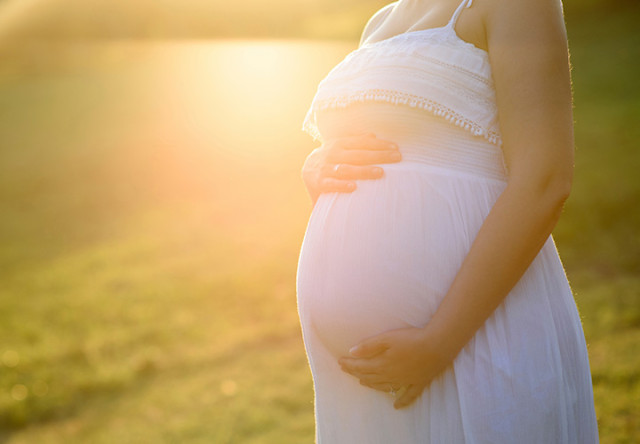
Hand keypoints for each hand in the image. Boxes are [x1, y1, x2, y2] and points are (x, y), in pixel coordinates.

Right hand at [301, 133, 401, 203]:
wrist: (307, 171)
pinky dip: (342, 185)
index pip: (362, 143)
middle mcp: (331, 153)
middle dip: (378, 156)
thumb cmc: (332, 159)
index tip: (396, 148)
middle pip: (358, 155)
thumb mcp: (341, 147)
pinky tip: (354, 187)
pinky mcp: (318, 183)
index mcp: (339, 143)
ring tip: (380, 172)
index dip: (379, 144)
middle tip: (396, 158)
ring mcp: (324, 168)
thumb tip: (373, 135)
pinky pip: (331, 184)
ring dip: (364, 171)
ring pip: (346, 169)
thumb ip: (356, 142)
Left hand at [338, 326, 454, 408]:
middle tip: (346, 369)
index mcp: (382, 365)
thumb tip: (351, 352)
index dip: (348, 364)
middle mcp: (391, 376)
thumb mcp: (387, 338)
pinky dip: (401, 402)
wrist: (437, 346)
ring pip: (383, 386)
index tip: (339, 361)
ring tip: (362, 382)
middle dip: (355, 373)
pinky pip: (407, 396)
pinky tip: (396, 406)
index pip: (360, 367)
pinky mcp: (418, 383)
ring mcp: (404, 381)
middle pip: (369, 377)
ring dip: (370, 384)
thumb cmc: (411, 339)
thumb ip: (368, 346)